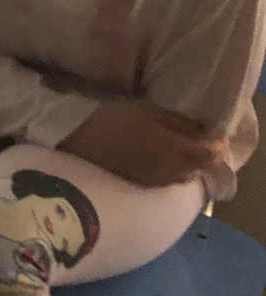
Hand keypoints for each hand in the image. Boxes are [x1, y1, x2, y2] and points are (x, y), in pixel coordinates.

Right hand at [59, 100, 227, 187]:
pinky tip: (164, 163)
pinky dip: (173, 173)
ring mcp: (156, 180)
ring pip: (185, 177)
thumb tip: (203, 130)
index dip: (216, 144)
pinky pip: (168, 181)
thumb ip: (178, 122)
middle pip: (200, 168)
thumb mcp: (148, 110)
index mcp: (176, 150)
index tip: (213, 134)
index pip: (211, 153)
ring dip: (189, 166)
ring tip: (182, 153)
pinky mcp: (142, 184)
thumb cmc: (114, 119)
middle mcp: (172, 170)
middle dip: (204, 156)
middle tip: (199, 142)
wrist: (79, 140)